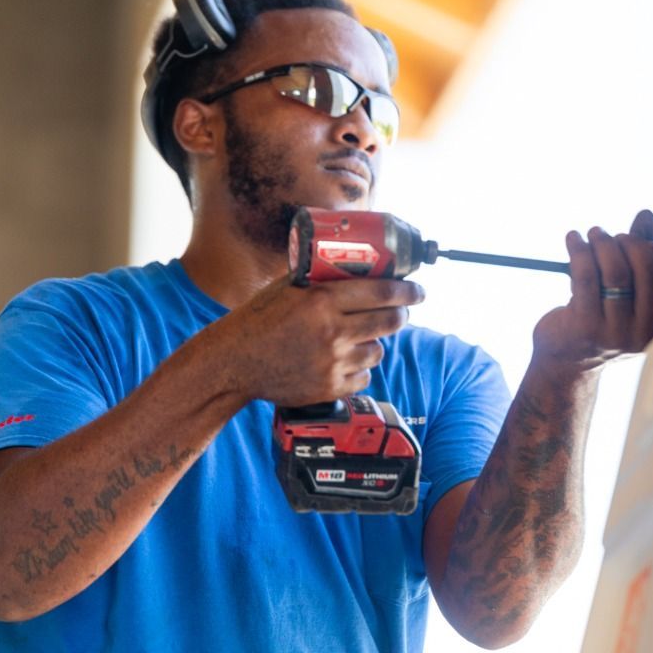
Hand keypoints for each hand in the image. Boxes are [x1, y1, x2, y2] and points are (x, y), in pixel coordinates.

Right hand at [214, 275, 424, 405]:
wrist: (235, 362)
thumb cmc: (258, 320)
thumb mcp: (287, 288)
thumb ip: (320, 279)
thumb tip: (353, 265)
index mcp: (322, 301)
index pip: (383, 293)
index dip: (408, 291)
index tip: (418, 290)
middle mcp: (332, 332)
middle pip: (389, 322)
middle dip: (401, 314)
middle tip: (401, 311)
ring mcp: (333, 363)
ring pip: (378, 351)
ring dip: (375, 342)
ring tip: (360, 338)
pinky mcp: (330, 387)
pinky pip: (363, 377)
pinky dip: (358, 368)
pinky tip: (343, 361)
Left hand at [532, 210, 652, 373]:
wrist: (566, 361)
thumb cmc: (602, 319)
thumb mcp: (627, 292)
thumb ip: (641, 255)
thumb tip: (646, 214)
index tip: (638, 242)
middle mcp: (645, 333)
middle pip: (647, 270)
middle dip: (628, 243)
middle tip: (611, 236)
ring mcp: (616, 334)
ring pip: (616, 272)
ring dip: (602, 242)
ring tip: (593, 233)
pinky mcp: (585, 328)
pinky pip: (585, 276)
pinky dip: (579, 250)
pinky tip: (572, 238)